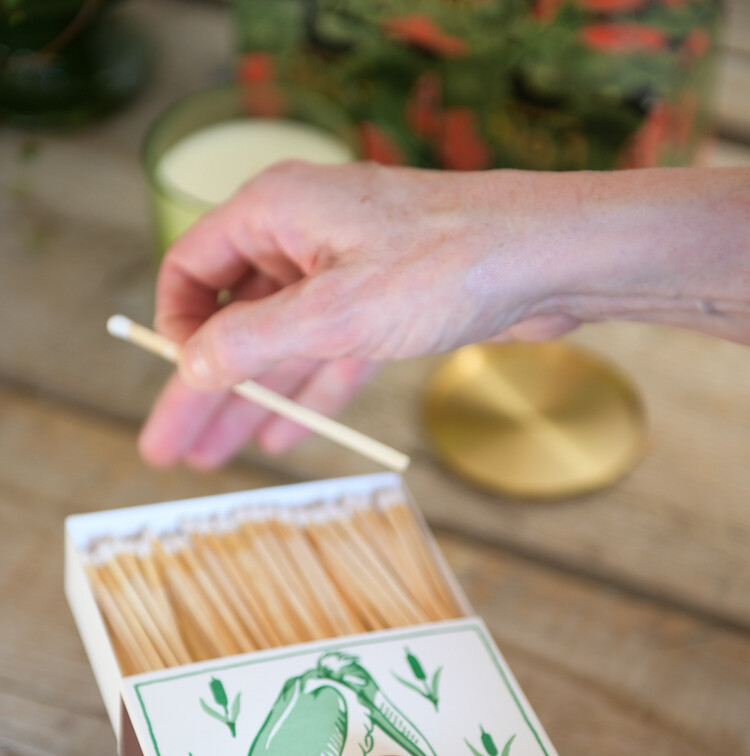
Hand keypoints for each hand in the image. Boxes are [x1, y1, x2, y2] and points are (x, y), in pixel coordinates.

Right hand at [138, 161, 578, 468]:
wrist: (550, 260)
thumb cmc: (447, 263)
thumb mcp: (333, 312)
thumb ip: (252, 342)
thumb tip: (190, 368)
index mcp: (275, 211)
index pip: (191, 270)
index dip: (174, 330)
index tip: (176, 386)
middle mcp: (304, 235)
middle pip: (233, 321)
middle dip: (203, 389)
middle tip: (171, 451)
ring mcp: (347, 271)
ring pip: (281, 345)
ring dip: (250, 403)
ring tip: (214, 460)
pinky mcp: (386, 305)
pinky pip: (328, 354)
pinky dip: (305, 395)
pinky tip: (279, 437)